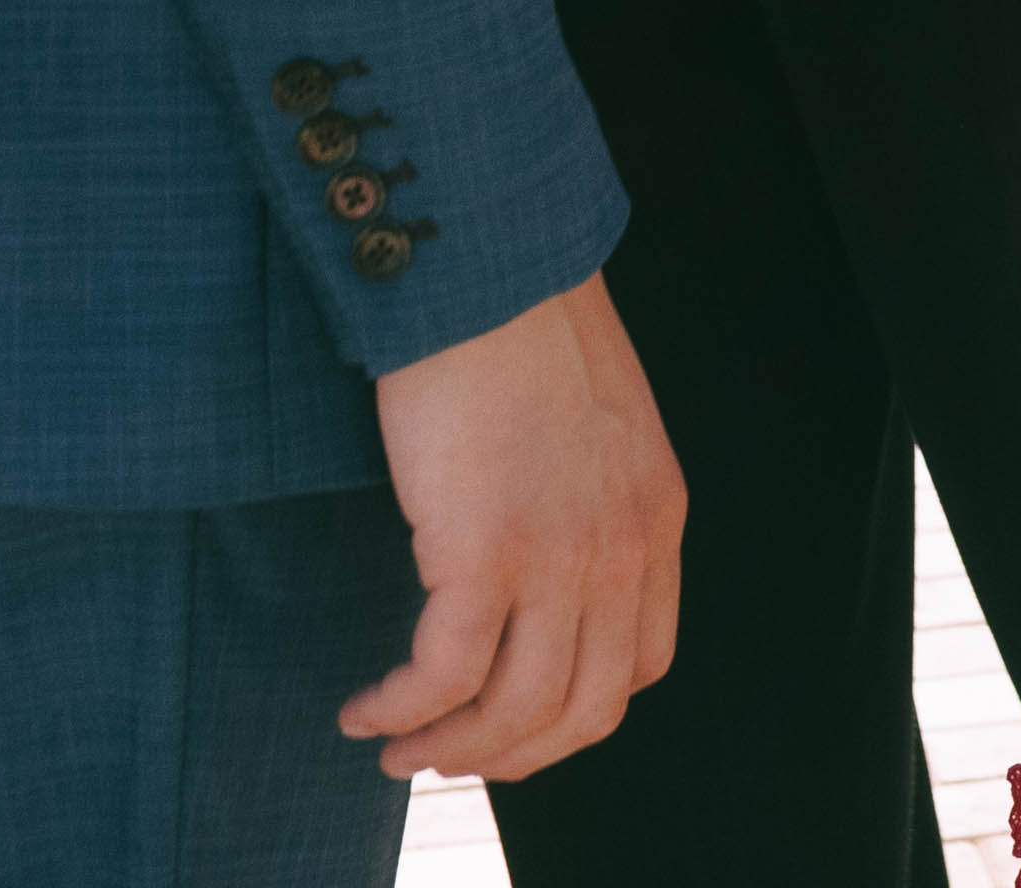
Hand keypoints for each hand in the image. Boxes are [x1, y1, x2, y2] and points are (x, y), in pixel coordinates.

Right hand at [346, 273, 682, 781]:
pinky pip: (444, 676)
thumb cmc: (516, 321)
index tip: (516, 719)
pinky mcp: (486, 552)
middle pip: (582, 710)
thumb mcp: (590, 418)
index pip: (640, 664)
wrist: (483, 264)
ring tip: (395, 750)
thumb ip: (587, 490)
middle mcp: (621, 549)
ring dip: (452, 749)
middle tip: (448, 757)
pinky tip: (366, 710)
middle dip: (512, 753)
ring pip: (516, 712)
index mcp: (654, 516)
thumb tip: (537, 549)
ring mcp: (560, 556)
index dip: (575, 712)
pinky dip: (402, 710)